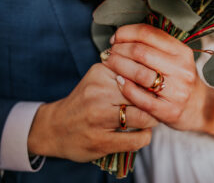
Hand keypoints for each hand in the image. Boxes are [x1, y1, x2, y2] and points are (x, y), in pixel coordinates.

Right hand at [27, 63, 157, 162]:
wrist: (54, 128)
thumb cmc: (84, 102)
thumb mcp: (98, 79)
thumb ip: (123, 73)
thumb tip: (156, 76)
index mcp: (100, 73)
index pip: (139, 72)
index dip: (154, 82)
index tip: (158, 88)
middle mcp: (98, 93)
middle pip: (144, 94)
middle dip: (156, 102)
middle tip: (159, 106)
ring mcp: (98, 118)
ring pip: (143, 117)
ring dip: (153, 120)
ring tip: (150, 119)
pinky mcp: (100, 141)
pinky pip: (137, 139)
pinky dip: (145, 137)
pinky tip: (141, 133)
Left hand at [102, 24, 205, 130]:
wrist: (200, 108)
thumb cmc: (180, 81)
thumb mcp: (176, 59)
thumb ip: (155, 47)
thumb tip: (123, 36)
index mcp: (182, 52)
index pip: (148, 33)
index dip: (126, 32)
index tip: (115, 38)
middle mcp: (182, 69)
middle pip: (141, 52)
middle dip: (119, 50)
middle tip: (109, 53)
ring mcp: (177, 91)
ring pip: (139, 73)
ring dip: (118, 66)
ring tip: (110, 64)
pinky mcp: (169, 111)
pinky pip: (141, 97)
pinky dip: (126, 88)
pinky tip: (119, 81)